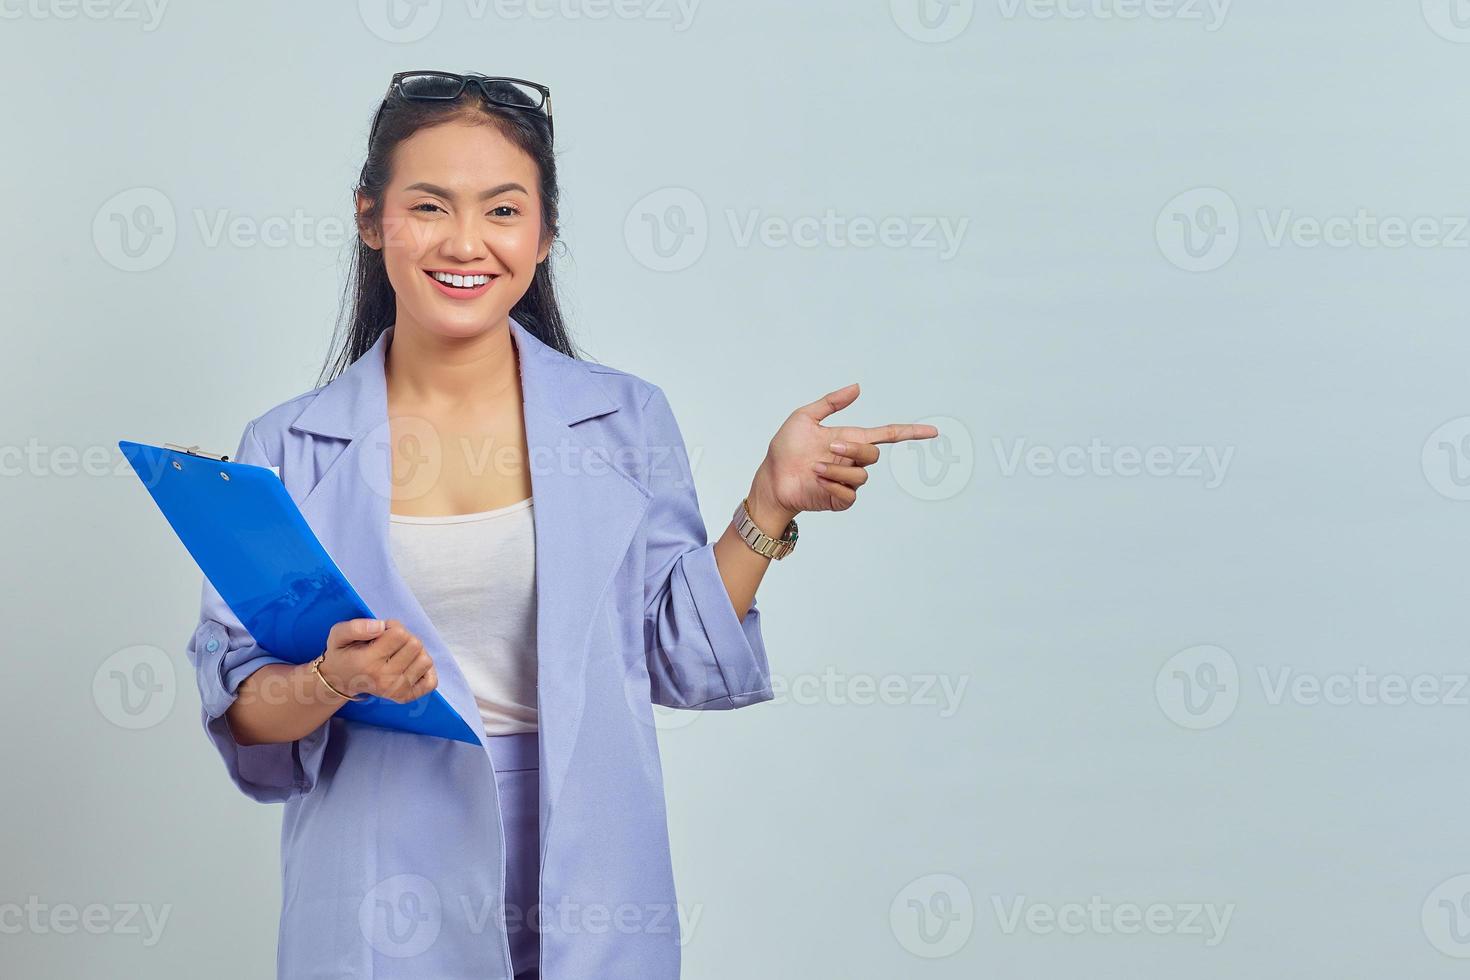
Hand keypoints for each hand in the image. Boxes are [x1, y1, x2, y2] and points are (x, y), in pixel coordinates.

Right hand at [317, 618, 437, 703]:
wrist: (340, 681)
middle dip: (405, 638)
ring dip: (415, 653)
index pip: (399, 634)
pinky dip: (425, 671)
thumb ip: (356, 627)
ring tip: (398, 654)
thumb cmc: (342, 654)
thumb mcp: (339, 634)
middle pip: (415, 645)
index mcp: (367, 662)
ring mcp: (396, 690)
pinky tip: (409, 666)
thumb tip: (381, 626)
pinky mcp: (405, 697)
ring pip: (426, 661)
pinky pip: (431, 681)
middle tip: (389, 643)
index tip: (381, 632)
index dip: (392, 626)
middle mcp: (384, 679)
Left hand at [750, 382, 939, 515]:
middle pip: (873, 454)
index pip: (887, 435)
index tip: (932, 432)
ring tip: (813, 468)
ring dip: (836, 470)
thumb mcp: (805, 418)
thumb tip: (857, 387)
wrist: (771, 479)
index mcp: (849, 439)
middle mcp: (851, 460)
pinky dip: (833, 486)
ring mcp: (846, 481)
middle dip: (854, 450)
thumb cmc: (785, 449)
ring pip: (861, 476)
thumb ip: (831, 403)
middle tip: (830, 448)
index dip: (910, 433)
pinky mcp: (839, 499)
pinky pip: (849, 494)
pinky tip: (817, 481)